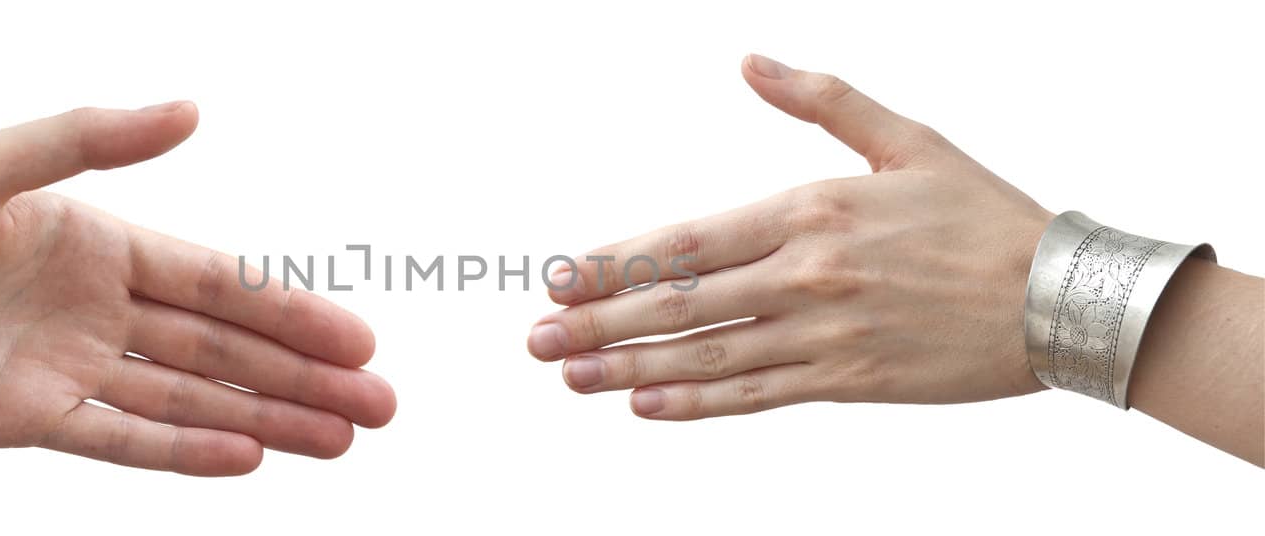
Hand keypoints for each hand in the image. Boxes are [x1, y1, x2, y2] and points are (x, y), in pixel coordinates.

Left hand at [0, 102, 395, 474]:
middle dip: (304, 378)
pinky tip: (247, 459)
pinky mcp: (29, 421)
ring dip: (266, 420)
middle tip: (380, 407)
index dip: (292, 312)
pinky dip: (183, 452)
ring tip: (339, 441)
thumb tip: (190, 108)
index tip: (359, 338)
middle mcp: (98, 307)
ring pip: (189, 400)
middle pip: (223, 350)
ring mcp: (70, 368)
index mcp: (100, 241)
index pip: (218, 283)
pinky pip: (121, 440)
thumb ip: (86, 138)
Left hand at [527, 55, 1054, 419]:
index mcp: (810, 209)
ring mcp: (825, 333)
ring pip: (708, 354)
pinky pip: (758, 395)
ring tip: (571, 378)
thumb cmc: (984, 215)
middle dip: (600, 322)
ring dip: (631, 368)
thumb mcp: (907, 139)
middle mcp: (806, 273)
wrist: (1062, 296)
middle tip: (538, 341)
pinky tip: (648, 407)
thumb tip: (749, 62)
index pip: (687, 240)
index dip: (616, 263)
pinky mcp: (849, 381)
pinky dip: (699, 403)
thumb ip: (821, 99)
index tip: (560, 278)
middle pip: (680, 303)